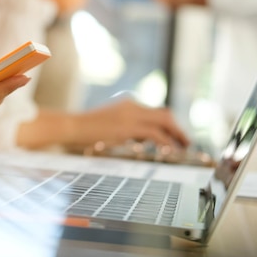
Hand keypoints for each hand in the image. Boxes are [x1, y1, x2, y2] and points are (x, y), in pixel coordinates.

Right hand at [65, 98, 189, 150]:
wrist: (71, 126)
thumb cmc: (85, 130)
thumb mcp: (109, 126)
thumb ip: (125, 129)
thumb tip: (139, 140)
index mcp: (128, 105)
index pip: (156, 112)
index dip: (170, 124)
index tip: (176, 136)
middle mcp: (132, 106)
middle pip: (165, 114)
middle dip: (178, 129)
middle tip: (186, 142)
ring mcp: (130, 115)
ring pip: (164, 121)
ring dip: (176, 135)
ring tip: (183, 148)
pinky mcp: (127, 127)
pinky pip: (155, 134)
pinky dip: (165, 142)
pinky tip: (169, 151)